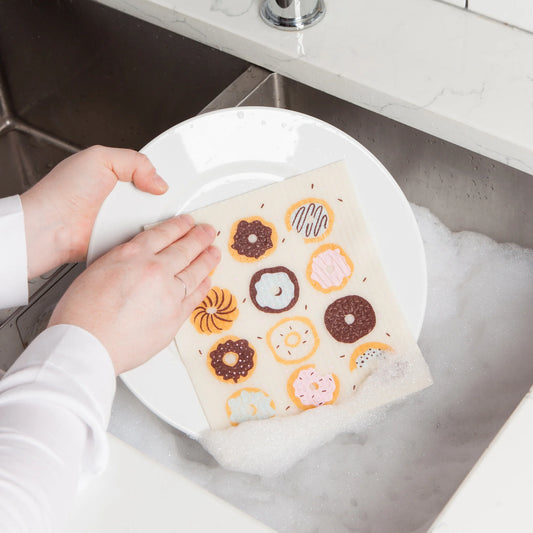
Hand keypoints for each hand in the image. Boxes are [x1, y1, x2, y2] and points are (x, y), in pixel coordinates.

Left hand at [20, 145, 167, 278]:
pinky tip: (144, 229)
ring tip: (149, 215)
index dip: (158, 176)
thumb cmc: (63, 193)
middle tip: (156, 199)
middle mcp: (118, 197)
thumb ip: (134, 161)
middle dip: (158, 199)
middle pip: (153, 197)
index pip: (147, 173)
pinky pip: (144, 236)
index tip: (166, 183)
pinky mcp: (122, 239)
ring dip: (154, 218)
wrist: (52, 228)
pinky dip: (147, 234)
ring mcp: (121, 219)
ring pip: (152, 218)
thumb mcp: (100, 158)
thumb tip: (158, 180)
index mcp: (114, 174)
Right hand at [49, 215, 219, 374]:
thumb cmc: (82, 314)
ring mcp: (168, 294)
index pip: (163, 233)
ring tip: (214, 253)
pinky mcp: (175, 317)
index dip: (180, 226)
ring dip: (208, 260)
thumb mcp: (97, 271)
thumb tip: (139, 262)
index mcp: (132, 256)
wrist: (86, 346)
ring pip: (196, 271)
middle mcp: (154, 271)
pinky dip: (204, 287)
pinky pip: (195, 297)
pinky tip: (207, 281)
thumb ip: (124, 262)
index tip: (187, 223)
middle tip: (207, 232)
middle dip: (200, 238)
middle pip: (185, 249)